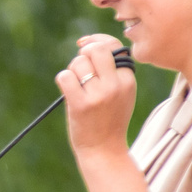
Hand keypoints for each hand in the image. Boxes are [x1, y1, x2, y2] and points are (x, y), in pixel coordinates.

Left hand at [57, 34, 136, 159]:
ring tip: (77, 88)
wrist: (104, 150)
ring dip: (72, 72)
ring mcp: (99, 95)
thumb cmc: (109, 119)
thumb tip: (85, 43)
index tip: (84, 45)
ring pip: (78, 63)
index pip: (113, 46)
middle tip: (81, 71)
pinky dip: (63, 80)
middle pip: (95, 50)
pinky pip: (65, 77)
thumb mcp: (120, 92)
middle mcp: (115, 84)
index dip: (96, 40)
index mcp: (127, 79)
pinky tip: (68, 92)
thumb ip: (111, 69)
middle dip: (83, 55)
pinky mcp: (82, 105)